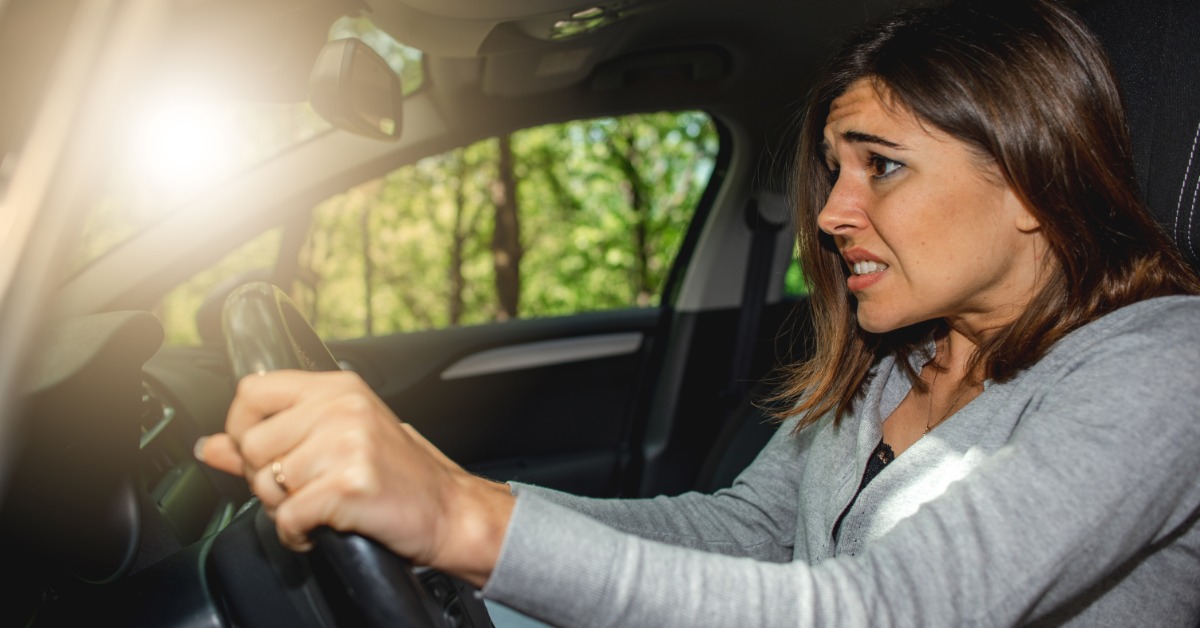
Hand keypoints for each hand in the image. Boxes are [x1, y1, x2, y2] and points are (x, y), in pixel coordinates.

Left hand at [197, 370, 513, 585]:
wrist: (449, 511)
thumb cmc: (399, 476)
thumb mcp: (337, 441)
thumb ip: (270, 440)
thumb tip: (209, 446)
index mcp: (339, 388)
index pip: (252, 390)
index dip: (241, 426)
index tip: (260, 453)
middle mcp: (342, 408)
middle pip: (253, 444)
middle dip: (266, 479)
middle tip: (300, 490)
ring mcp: (347, 444)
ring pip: (268, 483)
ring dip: (284, 508)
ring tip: (317, 507)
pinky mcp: (349, 485)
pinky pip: (288, 517)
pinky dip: (296, 534)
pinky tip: (319, 529)